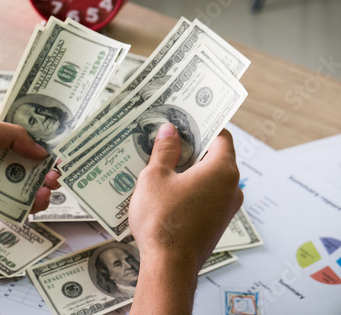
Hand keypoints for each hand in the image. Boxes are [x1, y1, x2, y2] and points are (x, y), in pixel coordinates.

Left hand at [0, 113, 60, 222]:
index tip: (63, 139)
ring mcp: (1, 179)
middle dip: (50, 163)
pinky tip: (42, 198)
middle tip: (59, 168)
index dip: (45, 135)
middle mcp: (1, 156)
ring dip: (47, 182)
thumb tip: (41, 150)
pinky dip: (37, 202)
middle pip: (35, 158)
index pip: (27, 131)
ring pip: (33, 181)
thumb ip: (13, 135)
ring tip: (53, 183)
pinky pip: (24, 202)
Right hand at [129, 123, 242, 269]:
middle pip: (215, 157)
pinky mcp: (217, 223)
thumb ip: (165, 150)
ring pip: (210, 178)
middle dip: (192, 147)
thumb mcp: (156, 177)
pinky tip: (168, 190)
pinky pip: (207, 196)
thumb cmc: (163, 220)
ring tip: (163, 165)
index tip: (185, 121)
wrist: (169, 267)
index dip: (203, 126)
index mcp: (222, 170)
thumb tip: (169, 131)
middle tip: (168, 140)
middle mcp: (232, 188)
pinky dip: (192, 188)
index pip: (221, 136)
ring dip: (190, 169)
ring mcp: (226, 208)